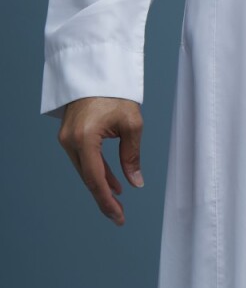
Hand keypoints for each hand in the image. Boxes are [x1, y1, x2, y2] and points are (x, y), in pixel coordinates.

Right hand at [57, 97, 143, 226]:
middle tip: (119, 215)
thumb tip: (136, 182)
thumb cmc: (117, 93)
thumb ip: (132, 156)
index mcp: (84, 138)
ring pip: (85, 170)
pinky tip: (110, 180)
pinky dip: (96, 170)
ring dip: (101, 183)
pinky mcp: (68, 134)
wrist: (98, 70)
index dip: (107, 201)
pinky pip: (83, 159)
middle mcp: (70, 141)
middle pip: (87, 178)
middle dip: (104, 197)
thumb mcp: (131, 123)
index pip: (95, 179)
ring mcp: (66, 138)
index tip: (118, 216)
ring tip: (118, 196)